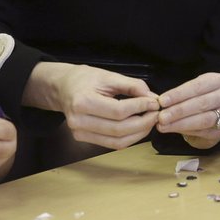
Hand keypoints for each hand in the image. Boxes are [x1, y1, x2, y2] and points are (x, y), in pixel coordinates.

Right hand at [27, 63, 158, 148]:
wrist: (63, 87)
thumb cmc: (84, 79)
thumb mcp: (108, 76)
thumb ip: (131, 85)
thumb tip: (151, 97)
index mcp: (83, 101)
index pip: (118, 110)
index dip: (139, 108)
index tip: (154, 102)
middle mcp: (78, 121)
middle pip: (119, 129)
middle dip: (143, 123)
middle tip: (156, 113)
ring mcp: (79, 133)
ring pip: (117, 142)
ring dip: (139, 133)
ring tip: (150, 121)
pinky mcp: (83, 139)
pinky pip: (111, 144)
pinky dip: (129, 138)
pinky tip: (138, 127)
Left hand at [156, 72, 219, 149]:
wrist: (217, 113)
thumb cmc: (200, 97)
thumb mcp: (193, 90)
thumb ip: (179, 95)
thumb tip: (158, 103)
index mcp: (217, 80)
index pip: (197, 86)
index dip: (178, 94)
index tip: (162, 101)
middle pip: (201, 103)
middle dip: (179, 111)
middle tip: (161, 117)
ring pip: (203, 119)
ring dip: (181, 123)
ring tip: (163, 125)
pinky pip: (203, 131)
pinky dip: (185, 131)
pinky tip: (172, 129)